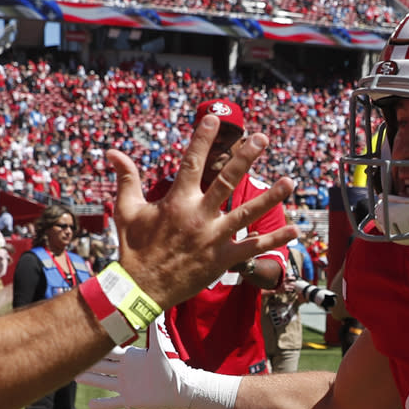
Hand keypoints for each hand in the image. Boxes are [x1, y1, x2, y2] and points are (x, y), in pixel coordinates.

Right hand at [80, 320, 236, 408]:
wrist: (180, 389)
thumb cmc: (170, 367)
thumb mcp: (158, 347)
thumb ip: (154, 328)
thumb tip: (155, 308)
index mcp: (130, 358)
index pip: (109, 351)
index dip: (96, 346)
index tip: (83, 338)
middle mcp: (125, 371)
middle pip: (102, 366)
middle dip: (87, 363)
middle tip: (70, 357)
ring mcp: (126, 386)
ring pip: (103, 382)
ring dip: (90, 380)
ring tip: (75, 377)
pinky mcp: (130, 400)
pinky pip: (113, 403)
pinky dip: (102, 405)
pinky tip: (90, 406)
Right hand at [107, 116, 298, 310]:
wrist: (140, 289)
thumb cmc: (134, 248)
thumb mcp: (127, 210)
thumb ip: (126, 178)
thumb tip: (112, 151)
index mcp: (176, 201)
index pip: (191, 162)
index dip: (202, 139)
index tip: (213, 120)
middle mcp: (198, 216)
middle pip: (226, 180)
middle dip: (245, 157)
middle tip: (262, 139)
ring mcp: (212, 238)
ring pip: (247, 213)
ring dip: (270, 197)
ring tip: (290, 181)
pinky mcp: (222, 259)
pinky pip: (253, 248)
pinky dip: (274, 240)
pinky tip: (295, 230)